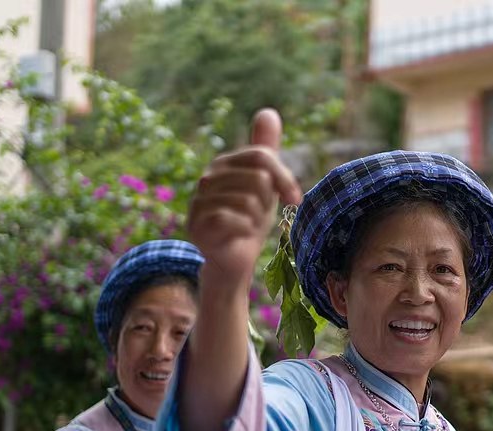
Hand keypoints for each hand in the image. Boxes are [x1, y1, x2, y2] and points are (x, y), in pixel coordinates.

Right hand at [187, 108, 302, 286]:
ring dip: (257, 220)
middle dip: (268, 203)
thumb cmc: (250, 218)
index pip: (262, 156)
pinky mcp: (197, 225)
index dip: (284, 177)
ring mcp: (199, 200)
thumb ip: (265, 149)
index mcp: (225, 163)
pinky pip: (235, 220)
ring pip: (249, 201)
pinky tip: (240, 235)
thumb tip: (268, 111)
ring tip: (248, 226)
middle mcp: (208, 177)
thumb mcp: (265, 183)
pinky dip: (246, 231)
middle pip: (259, 179)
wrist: (233, 258)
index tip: (296, 199)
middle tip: (258, 217)